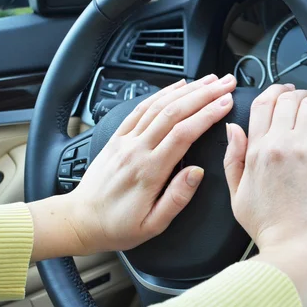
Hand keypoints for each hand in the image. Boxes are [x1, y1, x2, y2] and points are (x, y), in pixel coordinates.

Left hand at [29, 74, 236, 260]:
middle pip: (174, 112)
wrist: (80, 220)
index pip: (183, 134)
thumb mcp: (152, 225)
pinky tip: (178, 86)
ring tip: (209, 80)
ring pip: (159, 105)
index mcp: (149, 171)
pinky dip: (161, 93)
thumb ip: (177, 198)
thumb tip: (198, 173)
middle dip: (204, 94)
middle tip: (226, 84)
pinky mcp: (118, 137)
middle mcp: (137, 150)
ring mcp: (126, 140)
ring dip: (187, 89)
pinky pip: (141, 108)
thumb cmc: (117, 226)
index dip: (207, 114)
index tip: (226, 103)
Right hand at [223, 85, 306, 306]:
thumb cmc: (270, 228)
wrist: (297, 249)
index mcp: (256, 152)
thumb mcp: (237, 195)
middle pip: (287, 100)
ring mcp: (305, 149)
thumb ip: (233, 159)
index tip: (282, 92)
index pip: (262, 105)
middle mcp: (279, 145)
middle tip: (303, 99)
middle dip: (296, 94)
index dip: (274, 92)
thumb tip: (232, 129)